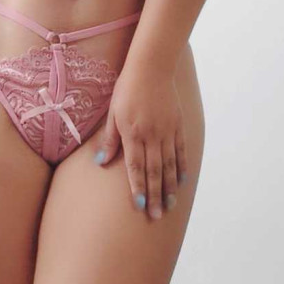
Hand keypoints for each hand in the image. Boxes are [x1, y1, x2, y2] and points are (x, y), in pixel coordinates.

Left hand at [94, 60, 187, 219]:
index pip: (136, 167)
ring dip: (169, 187)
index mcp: (133, 133)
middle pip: (154, 171)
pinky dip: (182, 167)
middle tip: (157, 216)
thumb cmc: (127, 88)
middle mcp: (152, 135)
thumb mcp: (113, 112)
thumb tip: (101, 162)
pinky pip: (181, 151)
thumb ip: (109, 139)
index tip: (140, 207)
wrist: (152, 67)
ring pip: (170, 165)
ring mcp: (167, 131)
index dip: (138, 188)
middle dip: (155, 195)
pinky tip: (181, 181)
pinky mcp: (177, 125)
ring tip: (170, 205)